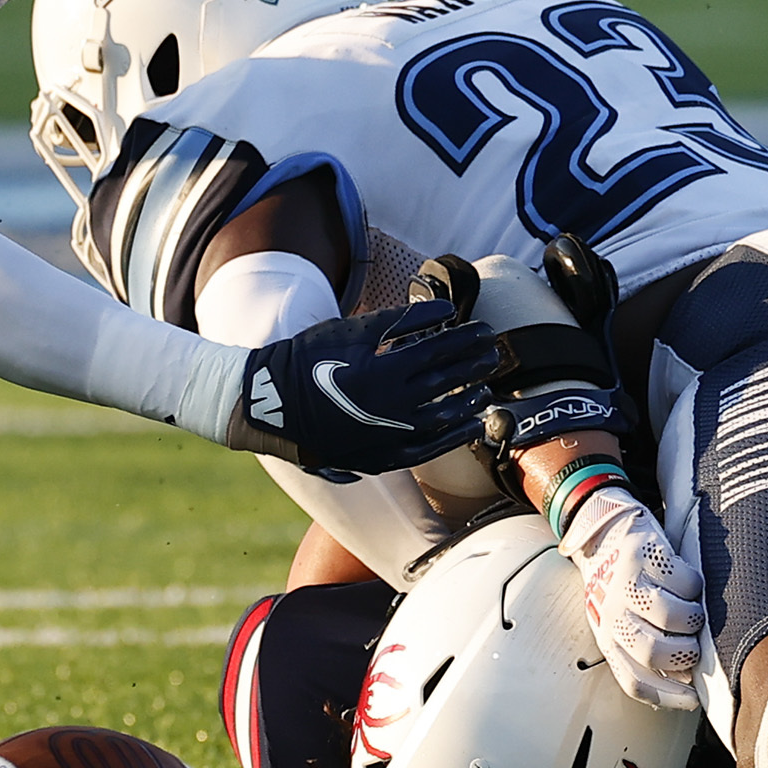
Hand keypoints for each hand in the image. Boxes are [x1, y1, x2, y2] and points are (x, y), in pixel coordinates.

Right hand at [224, 300, 497, 473]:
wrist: (272, 404)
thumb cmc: (309, 359)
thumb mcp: (351, 330)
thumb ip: (400, 320)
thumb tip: (443, 310)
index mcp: (386, 371)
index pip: (441, 350)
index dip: (466, 339)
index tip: (485, 330)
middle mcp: (394, 407)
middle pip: (448, 383)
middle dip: (475, 366)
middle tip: (495, 354)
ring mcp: (389, 436)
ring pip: (444, 419)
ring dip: (469, 401)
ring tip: (486, 389)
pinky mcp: (382, 457)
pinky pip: (428, 450)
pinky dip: (454, 438)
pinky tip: (471, 427)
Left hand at [559, 486, 702, 710]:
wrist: (603, 532)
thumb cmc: (619, 584)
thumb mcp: (620, 620)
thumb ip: (643, 648)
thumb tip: (684, 685)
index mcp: (607, 635)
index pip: (633, 680)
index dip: (667, 696)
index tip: (693, 699)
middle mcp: (612, 611)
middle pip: (654, 651)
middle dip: (684, 654)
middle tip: (694, 644)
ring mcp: (626, 582)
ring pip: (672, 617)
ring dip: (693, 619)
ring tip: (692, 613)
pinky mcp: (643, 555)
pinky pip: (684, 582)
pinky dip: (695, 586)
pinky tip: (688, 585)